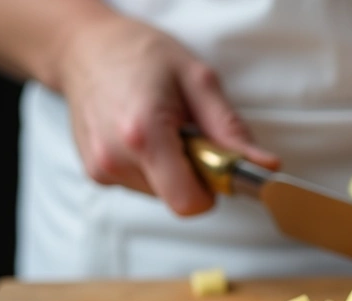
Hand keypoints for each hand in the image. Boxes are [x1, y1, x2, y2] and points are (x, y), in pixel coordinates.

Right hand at [56, 14, 277, 215]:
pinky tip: (144, 135)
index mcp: (143, 134)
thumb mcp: (198, 80)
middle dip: (194, 174)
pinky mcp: (96, 173)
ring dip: (173, 169)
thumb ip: (231, 130)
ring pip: (162, 193)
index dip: (212, 188)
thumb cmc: (142, 55)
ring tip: (162, 128)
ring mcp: (101, 169)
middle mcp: (115, 158)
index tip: (216, 161)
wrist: (86, 47)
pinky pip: (144, 185)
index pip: (189, 202)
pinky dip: (154, 167)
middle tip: (188, 133)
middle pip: (178, 198)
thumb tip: (265, 165)